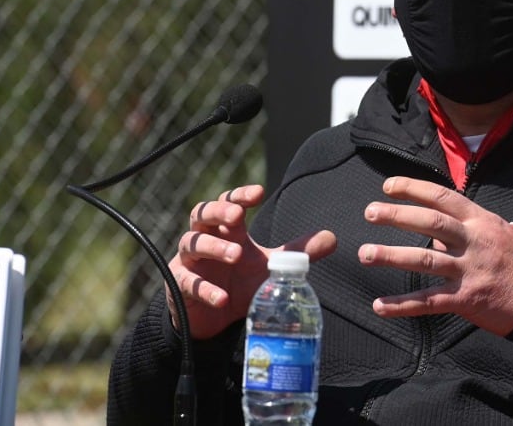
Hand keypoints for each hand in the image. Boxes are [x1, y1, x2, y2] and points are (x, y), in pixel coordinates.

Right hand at [166, 184, 336, 339]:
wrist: (214, 319)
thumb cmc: (241, 283)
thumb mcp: (270, 267)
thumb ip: (297, 252)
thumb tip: (332, 238)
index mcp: (227, 231)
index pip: (228, 203)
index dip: (240, 195)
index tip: (258, 192)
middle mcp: (205, 239)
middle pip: (201, 214)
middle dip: (219, 211)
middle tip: (238, 215)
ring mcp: (189, 262)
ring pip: (191, 243)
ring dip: (213, 246)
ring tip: (236, 255)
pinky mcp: (180, 286)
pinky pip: (188, 284)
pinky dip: (205, 289)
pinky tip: (222, 297)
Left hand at [358, 176, 512, 335]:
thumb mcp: (499, 232)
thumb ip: (467, 228)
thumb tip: (434, 229)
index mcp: (481, 221)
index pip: (443, 197)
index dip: (413, 188)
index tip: (388, 186)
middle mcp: (475, 241)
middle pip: (430, 222)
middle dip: (397, 215)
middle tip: (369, 212)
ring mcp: (471, 270)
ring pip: (425, 259)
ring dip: (391, 256)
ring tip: (365, 254)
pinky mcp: (467, 299)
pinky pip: (429, 301)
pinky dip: (402, 305)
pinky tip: (379, 306)